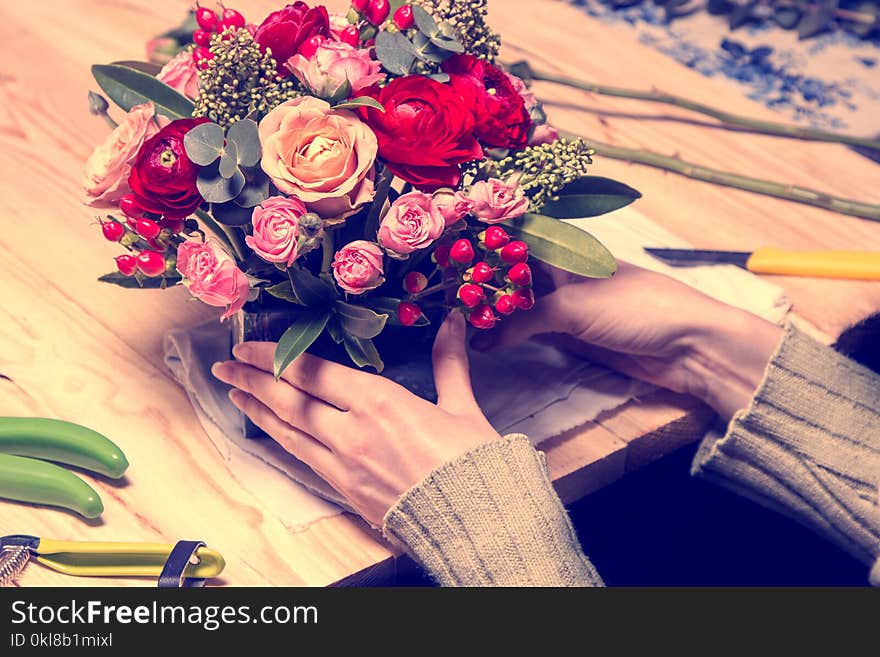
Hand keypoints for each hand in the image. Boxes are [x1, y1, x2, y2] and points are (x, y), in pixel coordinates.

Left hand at [211, 313, 500, 526]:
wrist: (473, 522)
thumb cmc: (471, 462)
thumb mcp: (462, 407)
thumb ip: (449, 361)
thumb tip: (453, 321)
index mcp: (380, 402)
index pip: (312, 372)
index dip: (275, 357)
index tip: (248, 346)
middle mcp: (351, 430)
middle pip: (289, 399)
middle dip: (253, 379)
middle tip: (224, 365)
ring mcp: (343, 463)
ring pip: (288, 430)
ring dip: (257, 409)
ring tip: (233, 393)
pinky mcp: (345, 489)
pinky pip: (302, 457)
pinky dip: (279, 438)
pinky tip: (268, 429)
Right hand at [473, 262, 783, 419]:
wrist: (689, 347)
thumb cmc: (639, 308)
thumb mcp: (575, 307)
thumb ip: (526, 320)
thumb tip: (483, 338)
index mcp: (568, 250)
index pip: (516, 237)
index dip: (483, 240)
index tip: (445, 247)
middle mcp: (563, 273)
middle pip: (513, 272)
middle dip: (480, 280)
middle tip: (440, 289)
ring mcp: (567, 304)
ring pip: (519, 303)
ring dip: (491, 311)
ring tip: (454, 317)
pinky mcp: (572, 334)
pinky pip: (531, 331)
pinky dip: (508, 337)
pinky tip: (484, 343)